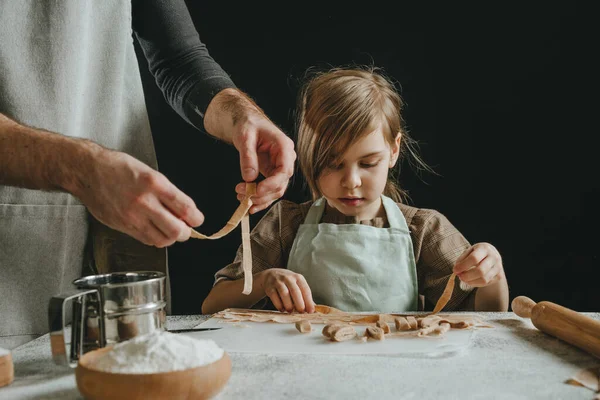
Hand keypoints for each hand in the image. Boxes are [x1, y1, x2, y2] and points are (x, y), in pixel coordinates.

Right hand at [74, 148, 203, 247]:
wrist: (88, 171)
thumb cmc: (117, 167)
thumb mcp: (148, 171)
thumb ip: (166, 192)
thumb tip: (184, 209)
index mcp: (155, 183)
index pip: (185, 207)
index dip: (196, 217)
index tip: (198, 219)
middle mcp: (145, 202)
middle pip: (176, 230)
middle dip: (186, 232)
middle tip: (186, 227)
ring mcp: (133, 216)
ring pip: (163, 239)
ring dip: (171, 237)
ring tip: (171, 229)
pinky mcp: (123, 226)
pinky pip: (147, 240)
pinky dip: (156, 238)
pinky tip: (156, 230)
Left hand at [203, 88, 294, 213]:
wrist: (247, 122)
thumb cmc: (248, 124)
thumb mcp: (245, 137)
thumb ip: (248, 157)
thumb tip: (249, 178)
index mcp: (284, 146)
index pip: (284, 171)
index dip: (271, 184)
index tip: (255, 190)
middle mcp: (286, 158)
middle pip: (280, 184)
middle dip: (262, 193)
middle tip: (242, 194)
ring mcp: (280, 166)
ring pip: (276, 190)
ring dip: (260, 198)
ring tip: (241, 198)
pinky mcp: (272, 172)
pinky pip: (270, 189)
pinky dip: (261, 198)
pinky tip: (250, 205)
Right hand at [260, 269, 314, 312]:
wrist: (270, 275)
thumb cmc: (287, 282)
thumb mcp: (297, 284)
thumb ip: (304, 295)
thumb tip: (313, 308)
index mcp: (298, 277)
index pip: (305, 289)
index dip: (309, 301)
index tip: (311, 310)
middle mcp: (288, 278)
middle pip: (295, 291)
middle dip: (299, 303)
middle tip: (301, 312)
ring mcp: (278, 281)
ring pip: (284, 293)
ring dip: (288, 304)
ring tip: (290, 311)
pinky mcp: (269, 287)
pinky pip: (274, 296)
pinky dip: (278, 304)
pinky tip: (282, 309)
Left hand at [453, 242, 504, 286]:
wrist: (493, 256)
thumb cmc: (477, 253)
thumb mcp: (469, 251)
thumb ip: (462, 259)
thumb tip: (456, 270)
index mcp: (485, 248)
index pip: (474, 258)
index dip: (463, 266)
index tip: (455, 270)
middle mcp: (494, 257)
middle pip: (480, 270)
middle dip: (467, 276)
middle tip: (459, 276)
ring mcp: (498, 267)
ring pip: (484, 279)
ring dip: (470, 281)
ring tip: (463, 278)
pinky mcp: (499, 276)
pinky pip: (486, 283)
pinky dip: (475, 283)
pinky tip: (470, 280)